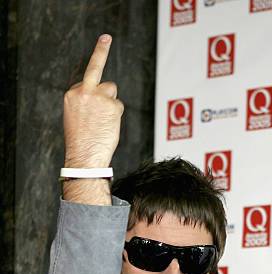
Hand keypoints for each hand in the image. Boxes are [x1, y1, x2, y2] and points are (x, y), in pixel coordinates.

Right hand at [63, 34, 123, 167]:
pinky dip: (116, 116)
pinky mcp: (112, 105)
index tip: (98, 50)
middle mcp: (84, 91)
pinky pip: (118, 106)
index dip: (92, 86)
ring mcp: (98, 97)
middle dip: (100, 52)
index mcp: (71, 95)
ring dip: (112, 103)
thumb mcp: (76, 118)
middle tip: (106, 38)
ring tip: (104, 122)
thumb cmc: (81, 142)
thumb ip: (86, 103)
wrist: (84, 157)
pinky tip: (108, 126)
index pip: (86, 80)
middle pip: (97, 72)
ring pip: (112, 91)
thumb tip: (101, 98)